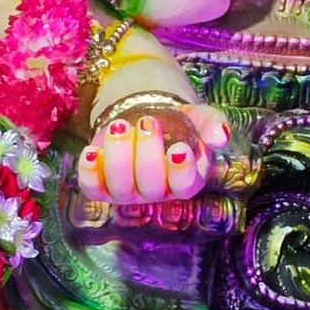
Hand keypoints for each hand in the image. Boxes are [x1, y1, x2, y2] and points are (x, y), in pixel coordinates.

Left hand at [77, 99, 229, 206]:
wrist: (144, 117)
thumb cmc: (178, 123)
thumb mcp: (199, 118)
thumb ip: (213, 124)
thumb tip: (220, 137)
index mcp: (185, 181)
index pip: (185, 186)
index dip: (181, 172)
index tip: (179, 148)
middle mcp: (156, 192)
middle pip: (150, 185)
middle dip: (148, 154)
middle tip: (149, 123)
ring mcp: (126, 192)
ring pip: (119, 186)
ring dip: (119, 155)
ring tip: (121, 126)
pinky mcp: (100, 186)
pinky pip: (92, 188)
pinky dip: (89, 172)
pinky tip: (91, 151)